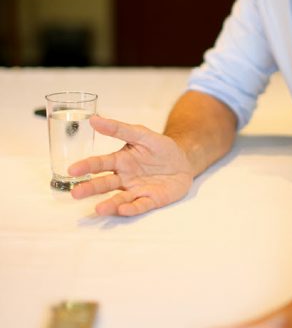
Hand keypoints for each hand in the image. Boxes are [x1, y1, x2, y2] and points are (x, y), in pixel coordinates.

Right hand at [69, 115, 194, 215]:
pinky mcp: (152, 199)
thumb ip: (119, 129)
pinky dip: (132, 208)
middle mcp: (124, 178)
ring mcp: (137, 190)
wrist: (183, 160)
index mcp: (120, 161)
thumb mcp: (141, 133)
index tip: (72, 169)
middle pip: (105, 184)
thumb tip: (94, 119)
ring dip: (109, 204)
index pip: (100, 164)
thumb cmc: (159, 147)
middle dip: (90, 188)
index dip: (86, 167)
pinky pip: (141, 205)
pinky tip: (123, 209)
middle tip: (76, 193)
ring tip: (99, 208)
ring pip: (120, 199)